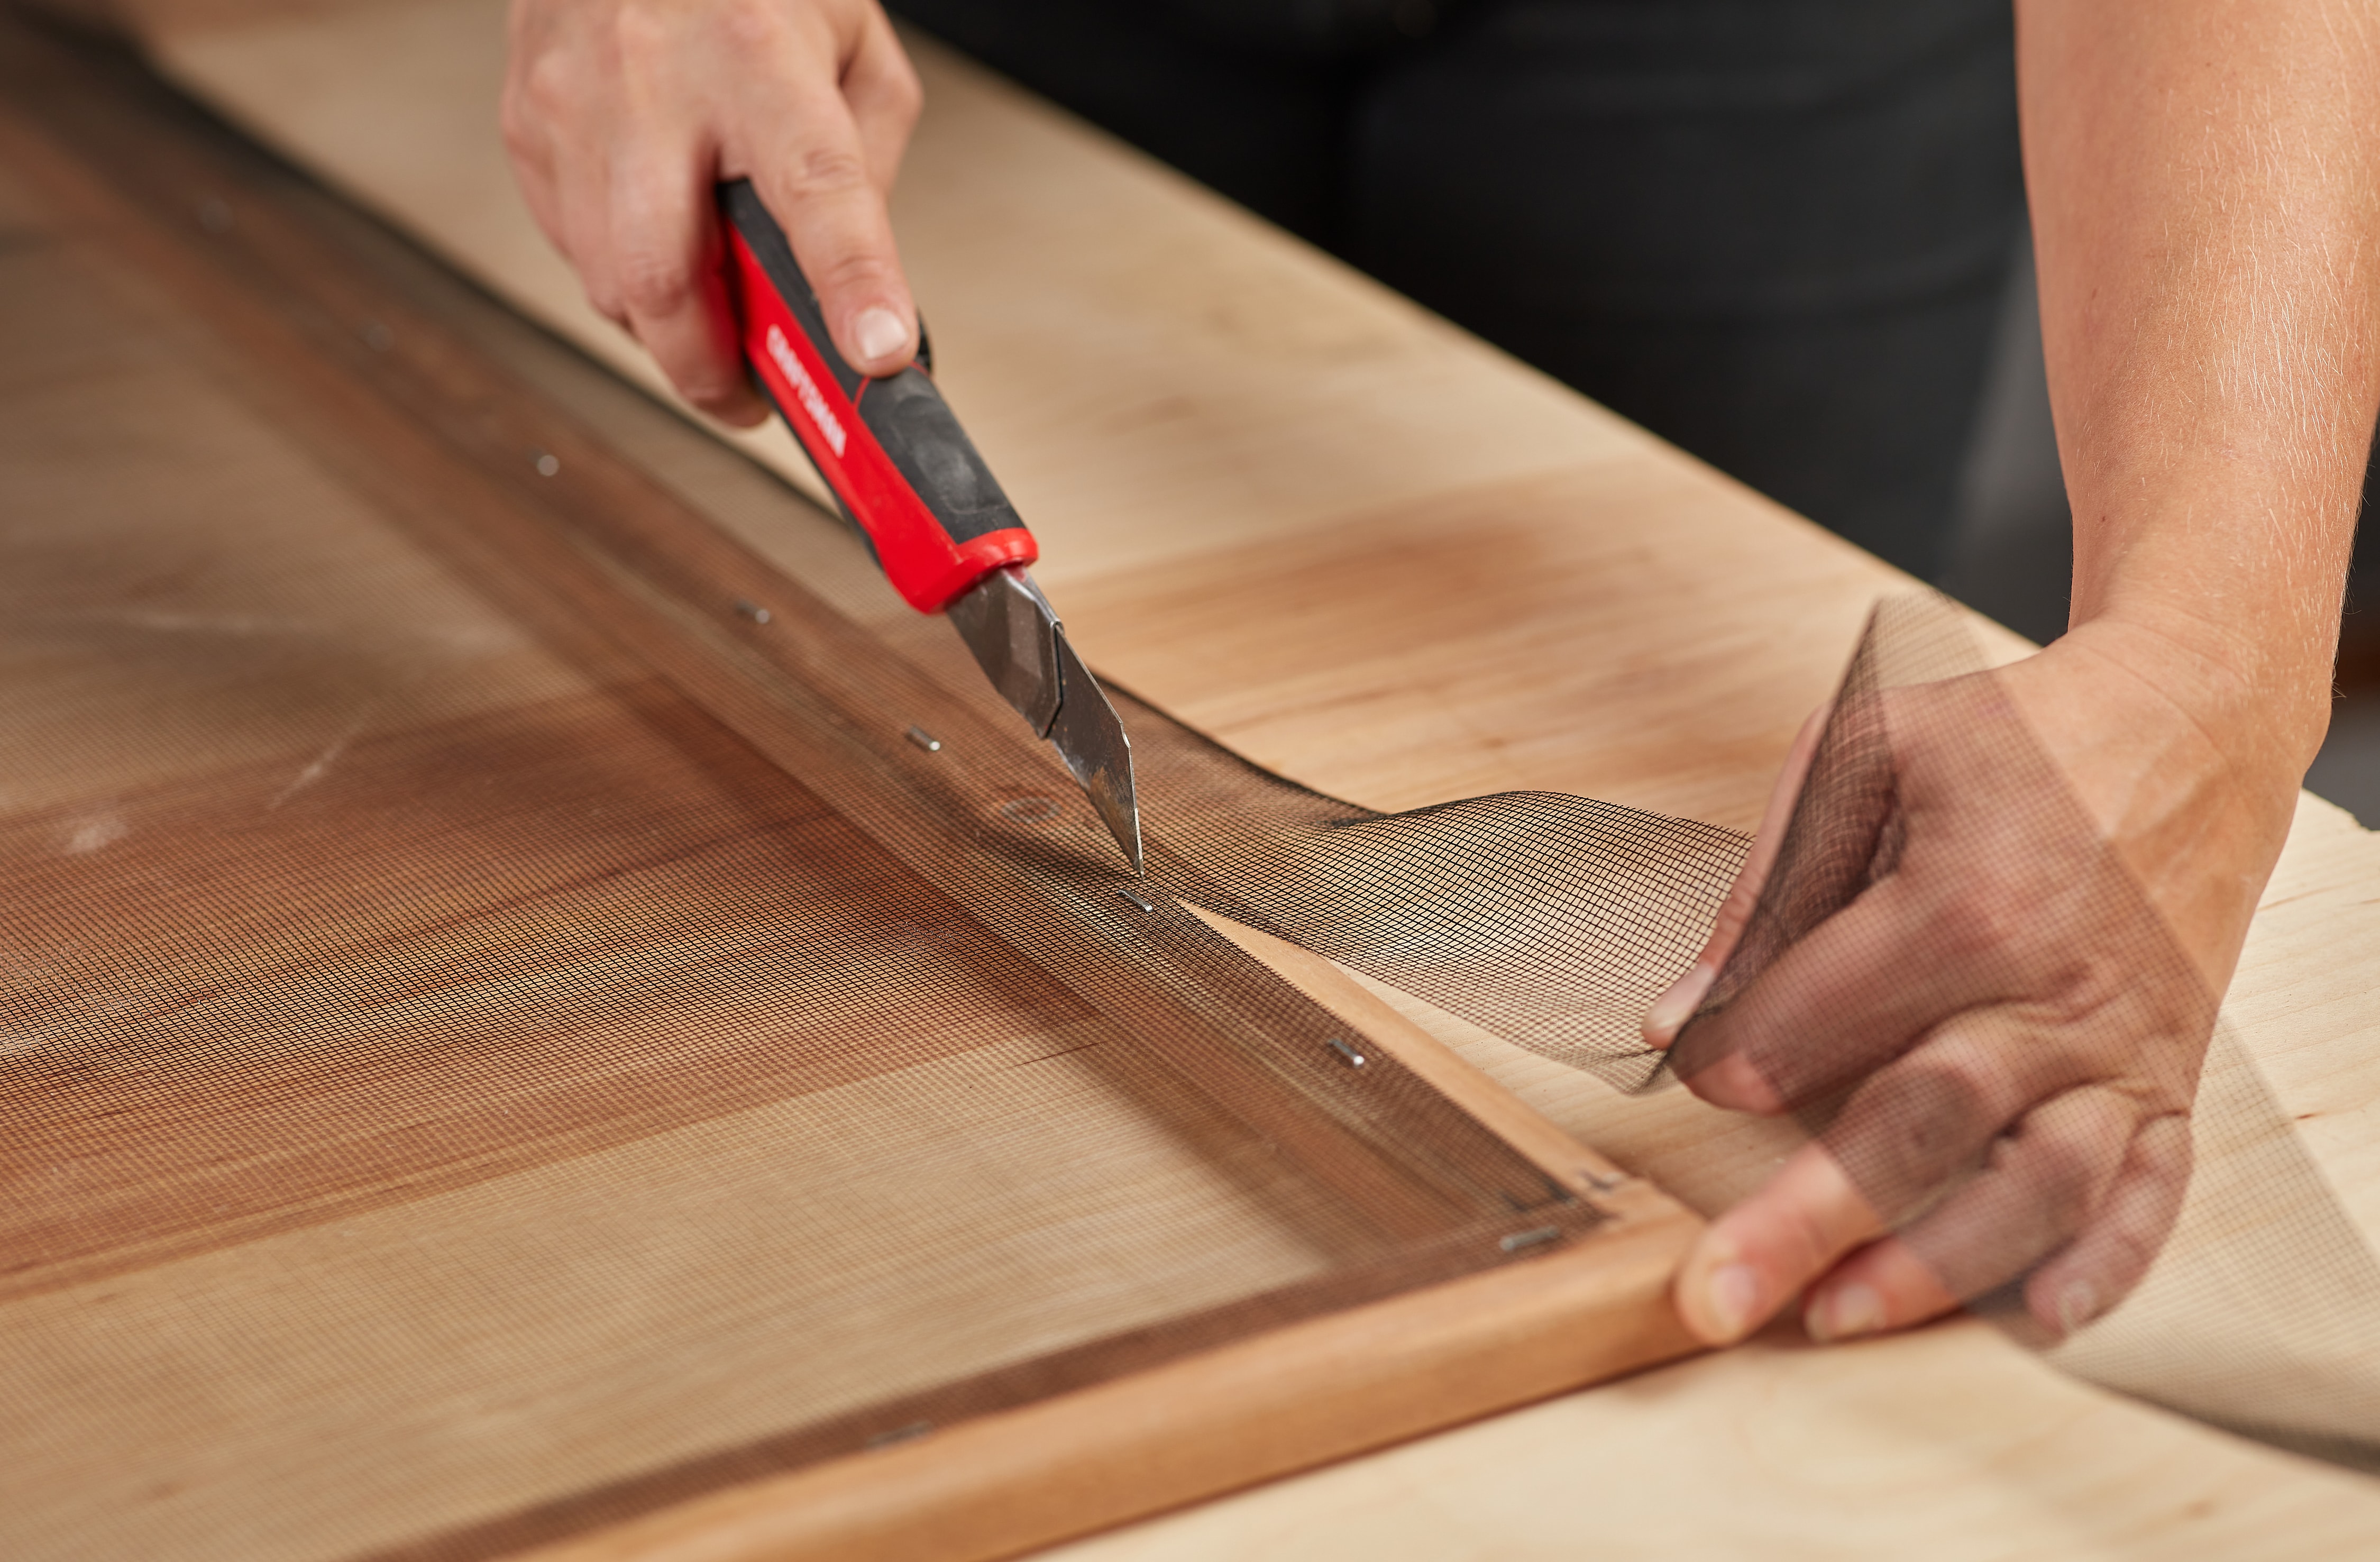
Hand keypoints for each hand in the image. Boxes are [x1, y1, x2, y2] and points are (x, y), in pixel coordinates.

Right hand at [502, 0, 923, 422]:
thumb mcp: (852, 46)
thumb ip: (866, 161)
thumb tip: (858, 280)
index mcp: (758, 55)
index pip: (816, 191)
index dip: (849, 284)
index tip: (877, 354)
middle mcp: (655, 80)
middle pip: (668, 276)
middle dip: (713, 369)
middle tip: (757, 397)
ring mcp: (574, 106)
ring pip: (612, 283)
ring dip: (670, 334)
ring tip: (714, 320)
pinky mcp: (527, 127)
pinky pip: (575, 251)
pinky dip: (625, 280)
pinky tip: (659, 244)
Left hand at [1643, 615, 2312, 1346]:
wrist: (2190, 718)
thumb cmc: (2018, 736)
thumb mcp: (1867, 750)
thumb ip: (1767, 884)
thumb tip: (1675, 1012)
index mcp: (1964, 899)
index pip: (1817, 1012)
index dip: (1735, 1056)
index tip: (1693, 1077)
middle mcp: (2049, 989)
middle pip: (1918, 1123)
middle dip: (1806, 1216)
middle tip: (1715, 1292)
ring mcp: (2119, 1047)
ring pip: (2033, 1184)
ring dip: (1935, 1264)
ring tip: (1839, 1316)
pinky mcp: (2172, 1078)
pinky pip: (2152, 1191)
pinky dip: (2105, 1263)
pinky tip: (2038, 1314)